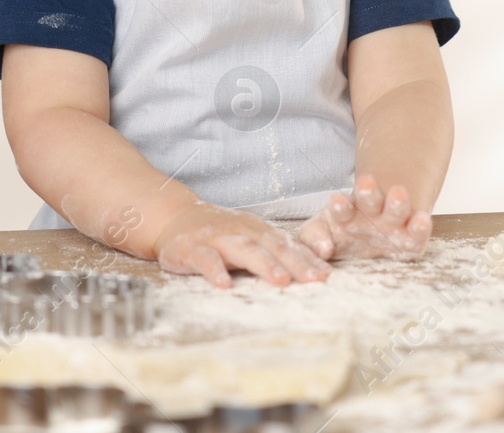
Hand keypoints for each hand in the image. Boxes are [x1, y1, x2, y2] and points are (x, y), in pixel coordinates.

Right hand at [154, 201, 330, 288]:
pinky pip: (206, 260)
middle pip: (273, 247)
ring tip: (281, 281)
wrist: (176, 218)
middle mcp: (243, 232)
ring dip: (265, 265)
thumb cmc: (220, 234)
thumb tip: (309, 273)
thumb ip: (273, 253)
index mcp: (259, 231)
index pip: (288, 245)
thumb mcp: (249, 239)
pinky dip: (216, 271)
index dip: (308, 260)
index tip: (327, 276)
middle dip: (296, 263)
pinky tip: (225, 285)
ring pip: (245, 250)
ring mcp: (218, 238)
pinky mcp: (193, 248)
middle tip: (315, 280)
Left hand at [296, 174, 432, 260]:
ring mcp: (393, 223)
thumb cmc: (339, 236)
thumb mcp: (320, 233)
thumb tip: (322, 250)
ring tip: (398, 193)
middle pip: (370, 199)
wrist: (368, 244)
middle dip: (367, 191)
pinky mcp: (411, 239)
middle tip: (364, 182)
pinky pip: (417, 232)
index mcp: (345, 213)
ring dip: (396, 202)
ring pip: (396, 209)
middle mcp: (371, 213)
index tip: (336, 201)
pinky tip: (422, 219)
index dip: (340, 205)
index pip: (342, 207)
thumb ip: (313, 238)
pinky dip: (421, 226)